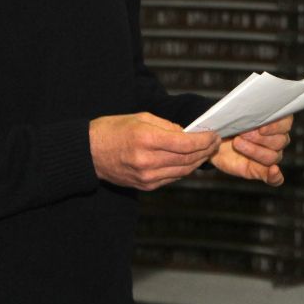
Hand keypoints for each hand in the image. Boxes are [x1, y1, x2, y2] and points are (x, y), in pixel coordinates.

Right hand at [88, 112, 219, 190]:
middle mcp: (147, 161)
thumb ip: (167, 126)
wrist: (89, 153)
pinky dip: (184, 169)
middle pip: (187, 159)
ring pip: (182, 171)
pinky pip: (172, 178)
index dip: (204, 140)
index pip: (185, 144)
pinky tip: (190, 161)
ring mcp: (146, 176)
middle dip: (205, 150)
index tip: (213, 134)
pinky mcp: (145, 186)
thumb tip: (188, 133)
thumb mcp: (141, 118)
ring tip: (207, 151)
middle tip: (215, 142)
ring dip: (198, 162)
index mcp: (146, 139)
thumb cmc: (113, 130)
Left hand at [210, 115, 292, 185]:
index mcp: (276, 121)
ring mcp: (271, 156)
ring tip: (237, 143)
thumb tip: (250, 110)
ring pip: (273, 156)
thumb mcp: (235, 115)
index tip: (261, 128)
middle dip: (259, 138)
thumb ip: (246, 113)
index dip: (275, 126)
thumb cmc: (228, 124)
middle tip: (242, 134)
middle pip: (279, 141)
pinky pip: (275, 179)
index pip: (286, 123)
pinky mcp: (261, 171)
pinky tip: (273, 171)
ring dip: (255, 151)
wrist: (214, 140)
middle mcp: (277, 139)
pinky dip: (275, 176)